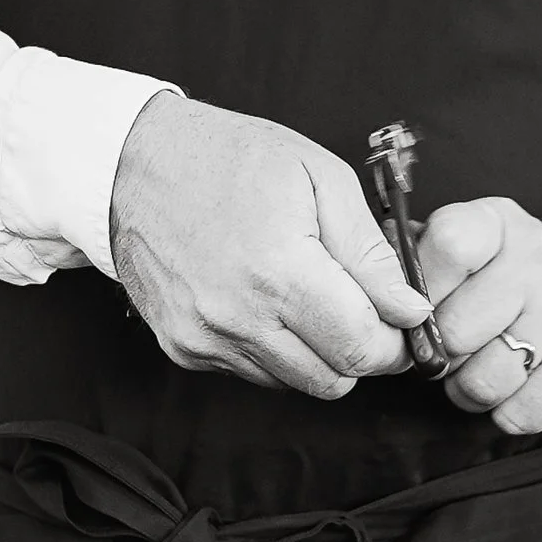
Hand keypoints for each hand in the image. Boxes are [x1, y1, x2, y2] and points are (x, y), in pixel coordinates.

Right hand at [110, 97, 428, 397]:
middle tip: (361, 306)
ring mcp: (205, 340)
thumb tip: (408, 306)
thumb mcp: (319, 176)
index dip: (395, 339)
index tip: (401, 317)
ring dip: (317, 352)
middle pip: (332, 380)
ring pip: (295, 383)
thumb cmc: (227, 158)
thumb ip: (369, 250)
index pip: (360, 347)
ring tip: (309, 295)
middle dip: (360, 350)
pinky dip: (275, 349)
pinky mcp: (184, 349)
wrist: (134, 164)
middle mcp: (238, 318)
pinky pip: (252, 373)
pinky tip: (267, 300)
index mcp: (278, 272)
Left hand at [418, 200, 541, 436]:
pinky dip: (509, 413)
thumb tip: (366, 272)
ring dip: (471, 391)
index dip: (421, 290)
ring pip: (485, 379)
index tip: (419, 311)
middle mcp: (538, 260)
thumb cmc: (519, 292)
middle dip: (444, 356)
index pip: (448, 244)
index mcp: (499, 224)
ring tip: (484, 371)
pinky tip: (519, 390)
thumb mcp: (475, 254)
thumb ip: (420, 255)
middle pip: (457, 328)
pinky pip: (519, 412)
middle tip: (456, 352)